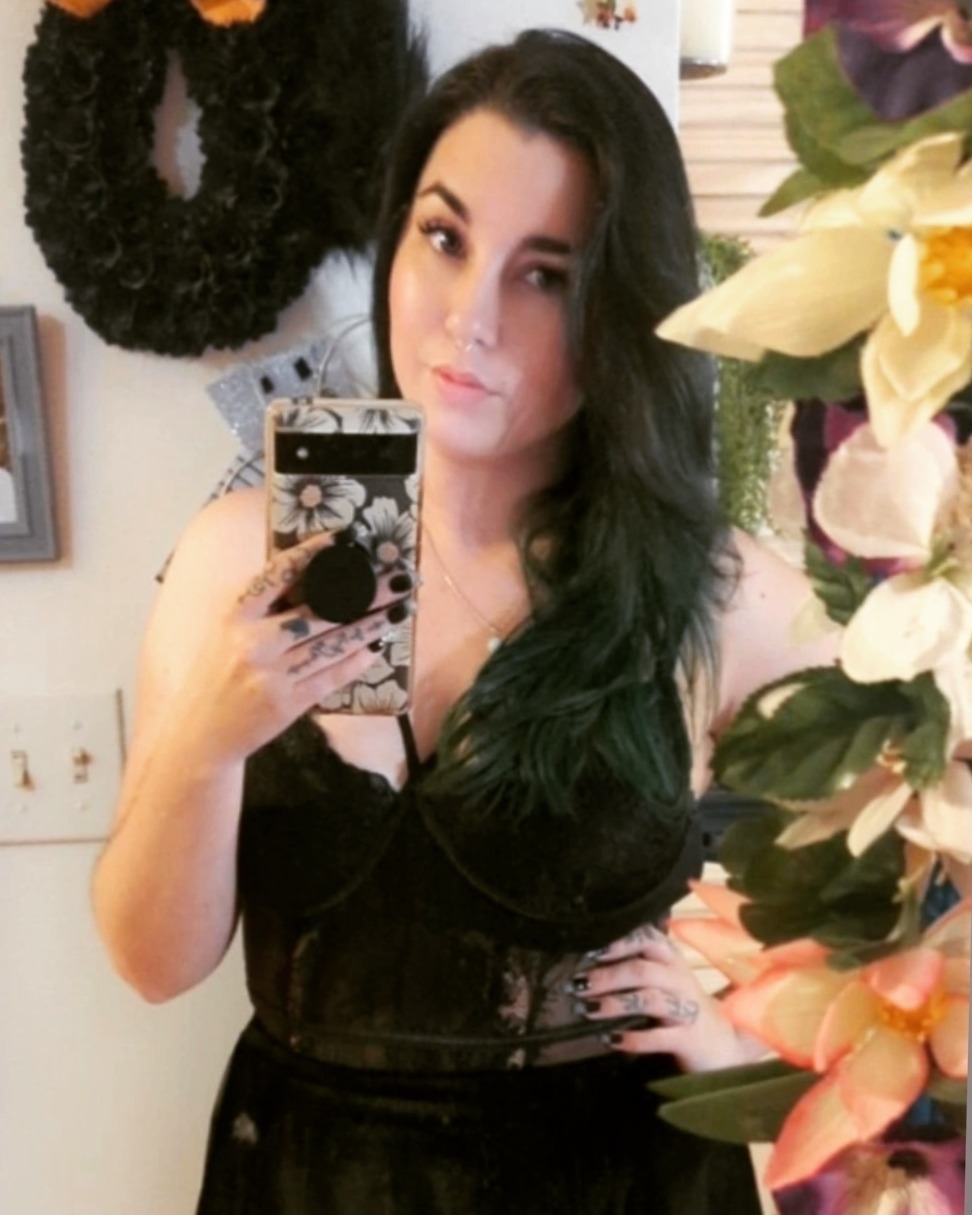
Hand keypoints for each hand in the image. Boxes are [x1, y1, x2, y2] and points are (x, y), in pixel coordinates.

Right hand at [175, 535, 412, 763]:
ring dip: (373, 624)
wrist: (200, 734)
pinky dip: (357, 660)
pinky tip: (378, 646)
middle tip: (400, 578)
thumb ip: (264, 605)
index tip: (346, 537)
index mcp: (237, 614)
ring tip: (401, 609)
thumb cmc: (218, 673)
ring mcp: (272, 674)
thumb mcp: (229, 630)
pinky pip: (332, 676)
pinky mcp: (288, 703)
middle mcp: (254, 641)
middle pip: (321, 608)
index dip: (313, 552)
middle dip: (367, 592)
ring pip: (334, 642)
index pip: (279, 573)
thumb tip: (315, 573)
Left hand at [569, 923, 763, 1072]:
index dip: (619, 942)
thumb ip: (637, 962)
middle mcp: (680, 979)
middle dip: (607, 976)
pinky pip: (659, 1037)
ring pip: (649, 999)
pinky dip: (633, 1038)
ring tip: (587, 1009)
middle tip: (577, 985)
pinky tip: (611, 1039)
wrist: (723, 1047)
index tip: (590, 948)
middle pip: (641, 970)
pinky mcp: (690, 1038)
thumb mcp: (664, 978)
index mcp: (670, 959)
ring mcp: (687, 1008)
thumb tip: (590, 955)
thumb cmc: (681, 1006)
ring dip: (615, 1004)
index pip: (646, 938)